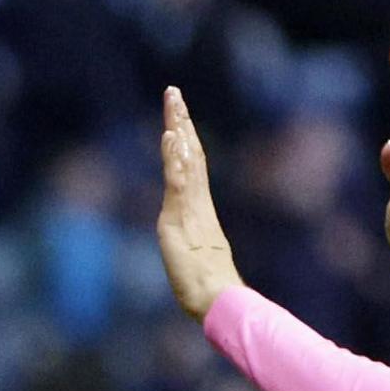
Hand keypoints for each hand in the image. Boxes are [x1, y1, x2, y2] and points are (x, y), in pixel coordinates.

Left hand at [155, 87, 242, 318]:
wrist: (216, 298)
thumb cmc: (206, 285)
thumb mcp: (190, 253)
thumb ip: (189, 239)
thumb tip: (189, 237)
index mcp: (198, 207)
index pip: (192, 164)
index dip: (185, 137)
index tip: (178, 113)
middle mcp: (196, 200)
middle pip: (190, 152)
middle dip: (181, 121)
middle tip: (174, 92)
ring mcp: (191, 206)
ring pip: (186, 159)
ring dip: (178, 128)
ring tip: (173, 102)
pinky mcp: (182, 217)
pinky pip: (179, 181)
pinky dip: (175, 158)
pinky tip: (172, 137)